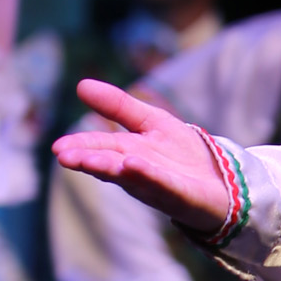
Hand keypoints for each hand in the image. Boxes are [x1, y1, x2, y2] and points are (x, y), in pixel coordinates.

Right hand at [54, 77, 234, 226]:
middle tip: (64, 157)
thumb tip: (81, 84)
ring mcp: (159, 187)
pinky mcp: (183, 196)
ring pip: (133, 177)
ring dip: (111, 169)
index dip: (80, 148)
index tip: (59, 148)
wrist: (221, 182)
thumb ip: (118, 106)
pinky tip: (133, 164)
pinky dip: (149, 175)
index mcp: (127, 154)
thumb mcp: (151, 121)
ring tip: (91, 162)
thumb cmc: (181, 155)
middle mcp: (138, 173)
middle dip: (88, 161)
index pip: (99, 148)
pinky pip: (164, 185)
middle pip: (110, 165)